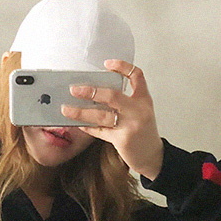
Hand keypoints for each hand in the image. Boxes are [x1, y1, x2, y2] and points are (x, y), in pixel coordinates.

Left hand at [63, 62, 163, 184]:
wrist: (152, 157)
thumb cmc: (144, 133)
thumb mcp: (142, 111)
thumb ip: (126, 101)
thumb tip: (97, 93)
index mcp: (144, 99)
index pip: (136, 75)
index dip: (122, 66)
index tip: (107, 63)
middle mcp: (138, 110)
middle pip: (112, 95)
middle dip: (91, 91)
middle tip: (74, 89)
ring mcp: (130, 126)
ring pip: (102, 115)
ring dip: (81, 112)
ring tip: (67, 109)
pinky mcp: (122, 140)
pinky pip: (100, 131)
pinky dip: (87, 126)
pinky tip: (78, 123)